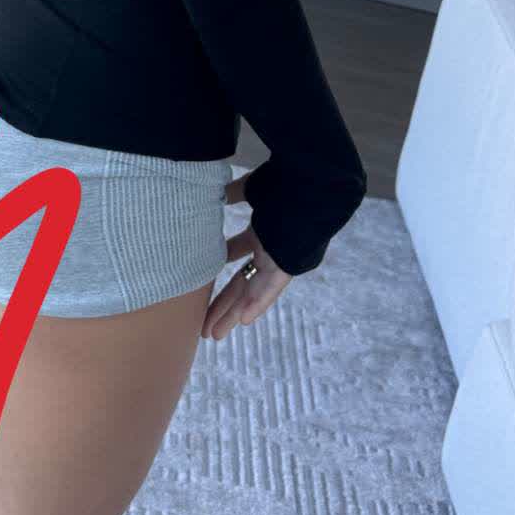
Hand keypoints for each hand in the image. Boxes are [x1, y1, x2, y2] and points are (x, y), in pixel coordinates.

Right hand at [200, 175, 291, 339]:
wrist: (315, 180)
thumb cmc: (286, 180)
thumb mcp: (253, 187)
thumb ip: (233, 192)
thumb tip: (213, 190)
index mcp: (261, 232)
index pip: (234, 254)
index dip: (216, 267)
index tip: (199, 280)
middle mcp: (269, 250)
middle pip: (240, 283)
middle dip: (220, 304)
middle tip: (203, 323)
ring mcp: (278, 259)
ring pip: (252, 292)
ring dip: (232, 314)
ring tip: (213, 334)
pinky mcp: (289, 264)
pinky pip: (272, 288)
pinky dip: (258, 303)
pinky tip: (244, 320)